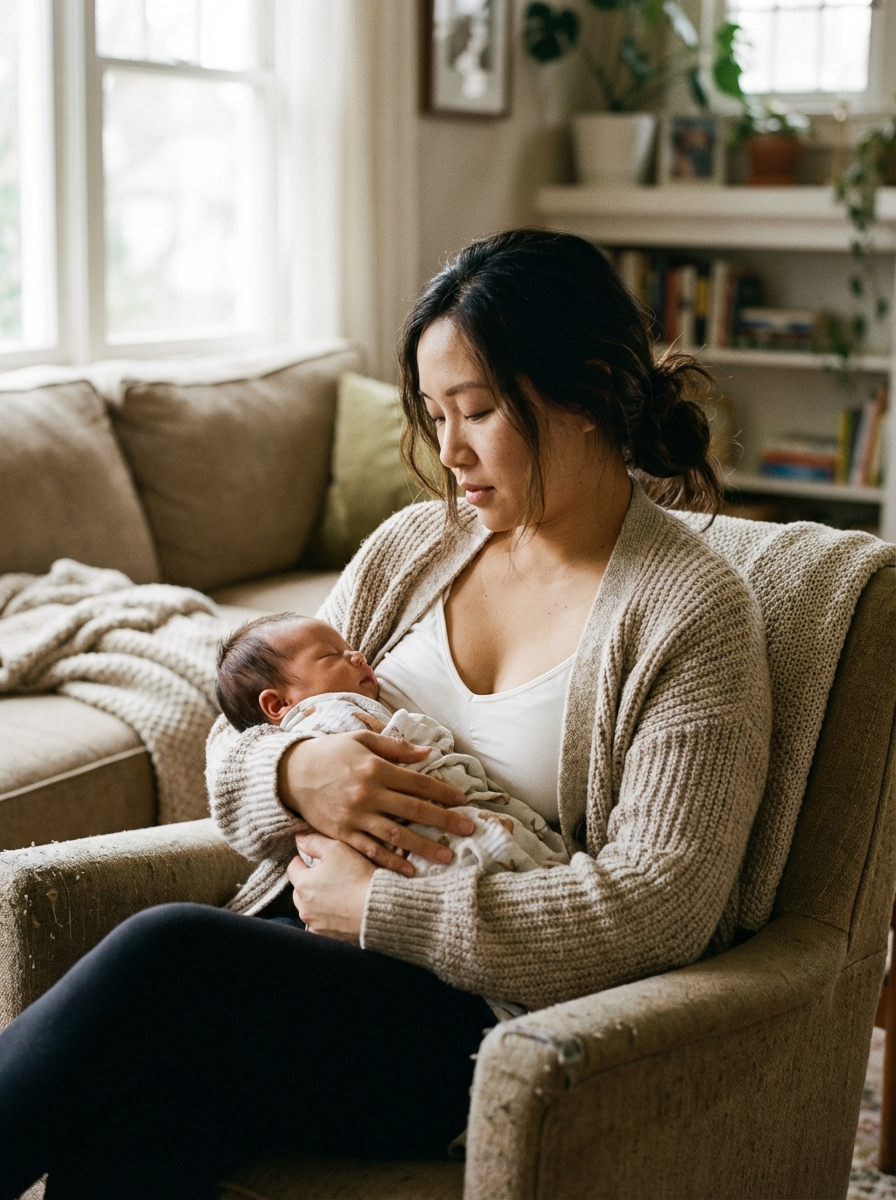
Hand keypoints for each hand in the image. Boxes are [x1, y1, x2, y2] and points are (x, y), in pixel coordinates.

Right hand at [277, 731, 474, 875]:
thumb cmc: (329, 753)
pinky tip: (409, 870)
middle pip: (413, 810)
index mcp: (375, 768)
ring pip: (396, 834)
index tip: (463, 801)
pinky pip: (370, 850)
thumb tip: (427, 753)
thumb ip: (395, 748)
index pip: (418, 782)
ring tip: (446, 857)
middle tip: (468, 830)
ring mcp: (355, 817)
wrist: (289, 774)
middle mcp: (367, 793)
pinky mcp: (342, 834)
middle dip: (444, 821)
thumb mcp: (361, 740)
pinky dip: (390, 861)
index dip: (443, 793)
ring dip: (423, 847)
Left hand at [287, 832, 374, 942]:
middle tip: (333, 876)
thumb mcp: (337, 849)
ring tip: (340, 893)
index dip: (305, 860)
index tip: (321, 860)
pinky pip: (321, 923)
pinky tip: (342, 910)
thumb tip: (299, 839)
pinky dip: (328, 916)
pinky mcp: (327, 936)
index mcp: (303, 884)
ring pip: (309, 907)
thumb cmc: (358, 876)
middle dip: (311, 882)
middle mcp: (303, 907)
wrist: (379, 908)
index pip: (293, 867)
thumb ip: (314, 842)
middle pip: (300, 889)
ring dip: (318, 900)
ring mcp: (314, 923)